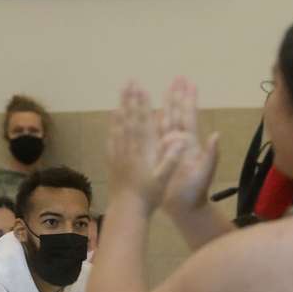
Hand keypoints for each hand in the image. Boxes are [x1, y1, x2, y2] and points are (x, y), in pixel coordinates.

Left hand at [108, 82, 187, 212]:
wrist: (127, 210)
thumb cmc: (148, 196)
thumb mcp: (163, 180)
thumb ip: (171, 159)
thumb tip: (180, 139)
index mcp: (143, 151)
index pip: (143, 123)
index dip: (143, 105)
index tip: (142, 89)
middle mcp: (129, 148)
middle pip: (130, 118)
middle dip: (131, 99)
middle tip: (130, 81)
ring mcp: (119, 152)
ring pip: (120, 124)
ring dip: (122, 105)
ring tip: (123, 90)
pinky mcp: (113, 159)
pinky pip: (112, 136)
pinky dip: (114, 123)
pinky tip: (113, 115)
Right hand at [158, 77, 220, 218]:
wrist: (185, 208)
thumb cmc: (195, 191)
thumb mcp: (205, 172)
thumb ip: (211, 154)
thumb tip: (215, 135)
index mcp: (191, 143)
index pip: (189, 116)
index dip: (188, 100)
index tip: (189, 83)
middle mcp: (180, 142)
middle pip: (177, 114)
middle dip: (177, 96)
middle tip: (178, 77)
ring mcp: (170, 148)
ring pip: (166, 121)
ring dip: (165, 106)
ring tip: (164, 89)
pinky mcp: (160, 156)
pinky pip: (154, 136)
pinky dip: (152, 124)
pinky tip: (149, 114)